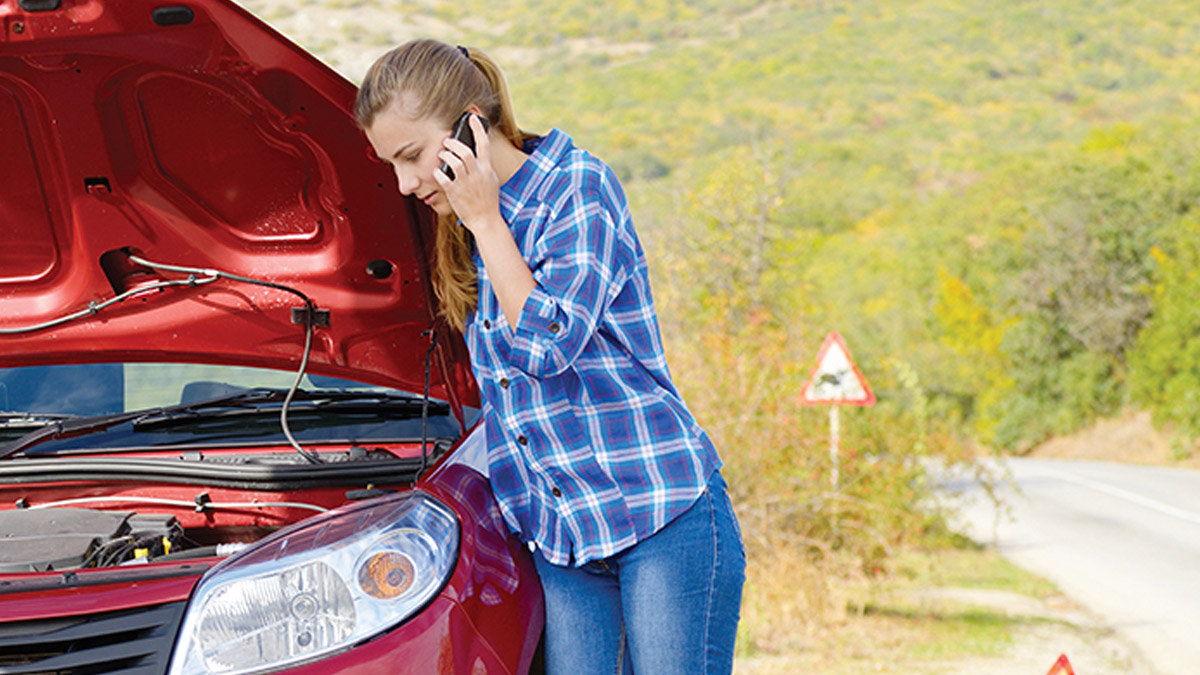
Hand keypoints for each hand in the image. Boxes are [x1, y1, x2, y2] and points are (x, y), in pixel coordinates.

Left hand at [433, 115, 503, 233]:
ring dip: (445, 155)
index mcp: (487, 169)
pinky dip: (438, 173)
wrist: (486, 220)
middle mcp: (477, 174)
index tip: (472, 117)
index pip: (484, 144)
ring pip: (454, 162)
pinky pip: (444, 178)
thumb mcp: (491, 181)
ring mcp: (466, 183)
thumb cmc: (488, 201)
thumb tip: (476, 155)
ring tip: (442, 154)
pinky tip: (437, 172)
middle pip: (465, 151)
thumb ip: (484, 167)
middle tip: (447, 141)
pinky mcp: (455, 193)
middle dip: (454, 143)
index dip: (478, 129)